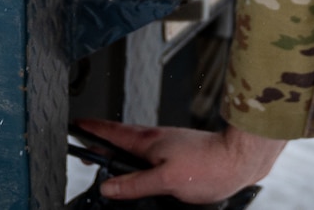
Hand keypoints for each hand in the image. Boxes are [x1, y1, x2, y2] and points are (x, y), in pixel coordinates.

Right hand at [78, 117, 286, 203]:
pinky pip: (148, 155)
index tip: (74, 126)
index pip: (110, 132)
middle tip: (85, 153)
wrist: (239, 160)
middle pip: (119, 140)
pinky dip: (136, 160)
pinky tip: (139, 172)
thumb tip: (109, 186)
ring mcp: (166, 145)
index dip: (90, 130)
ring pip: (134, 148)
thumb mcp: (166, 180)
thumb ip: (135, 184)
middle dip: (101, 145)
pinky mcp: (176, 153)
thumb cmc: (209, 166)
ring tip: (107, 163)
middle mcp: (155, 140)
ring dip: (119, 153)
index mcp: (148, 141)